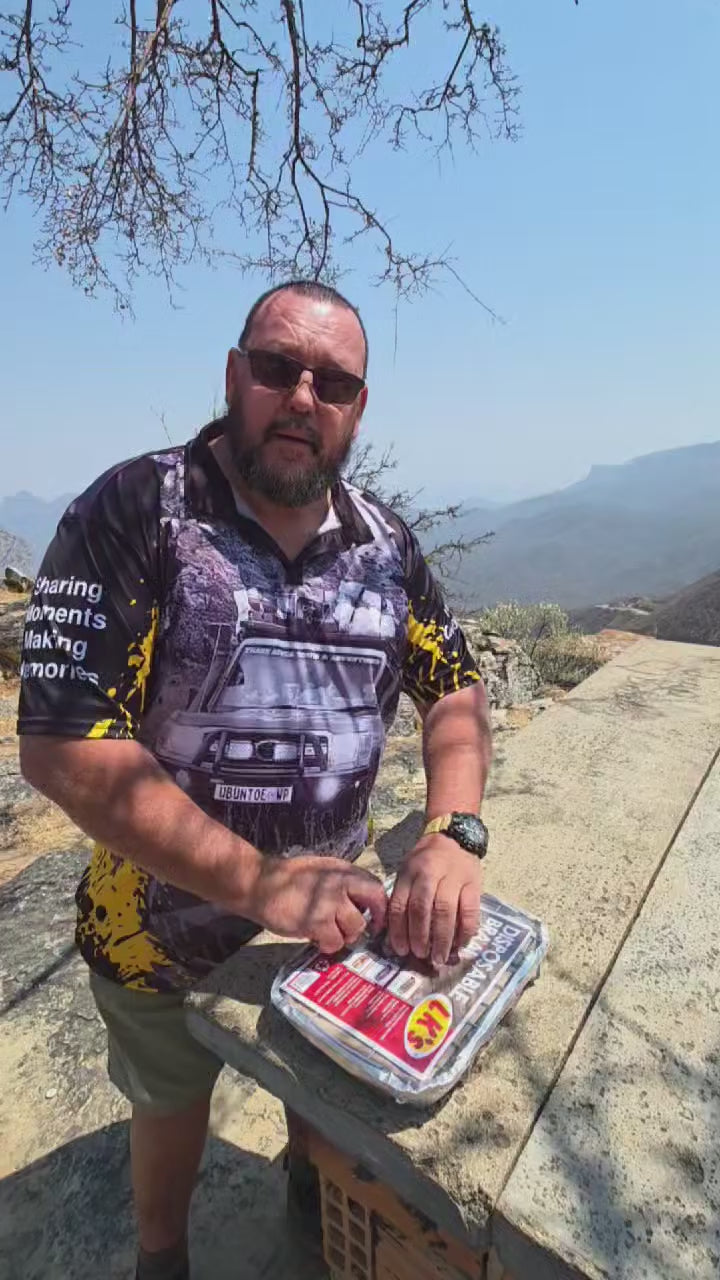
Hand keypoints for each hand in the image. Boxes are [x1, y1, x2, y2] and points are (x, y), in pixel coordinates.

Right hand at [244, 854, 386, 953]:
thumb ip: (342, 883)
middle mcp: (341, 883)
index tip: (375, 918)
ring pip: (356, 928)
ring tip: (327, 932)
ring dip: (344, 935)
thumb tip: (361, 903)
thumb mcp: (321, 871)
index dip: (379, 905)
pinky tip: (316, 939)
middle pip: (375, 901)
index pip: (376, 886)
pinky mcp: (317, 921)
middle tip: (360, 930)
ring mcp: (330, 902)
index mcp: (343, 870)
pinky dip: (327, 945)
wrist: (260, 884)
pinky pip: (335, 941)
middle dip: (373, 919)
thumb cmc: (288, 879)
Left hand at [388, 835, 482, 965]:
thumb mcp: (407, 871)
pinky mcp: (473, 882)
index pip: (400, 904)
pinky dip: (465, 930)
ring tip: (439, 956)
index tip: (401, 950)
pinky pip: (470, 910)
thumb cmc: (426, 859)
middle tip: (421, 955)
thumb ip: (403, 897)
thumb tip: (398, 935)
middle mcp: (429, 873)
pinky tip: (460, 944)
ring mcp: (453, 877)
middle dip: (420, 937)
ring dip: (442, 938)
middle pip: (422, 909)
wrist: (453, 835)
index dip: (399, 931)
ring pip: (445, 911)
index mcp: (409, 872)